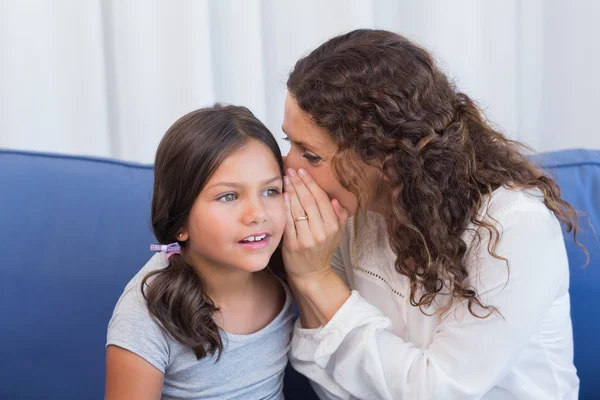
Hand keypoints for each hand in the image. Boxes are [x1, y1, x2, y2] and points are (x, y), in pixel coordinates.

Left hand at [282, 168, 348, 283]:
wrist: (311, 274)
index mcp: (333, 227)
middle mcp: (321, 232)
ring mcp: (306, 238)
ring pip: (298, 208)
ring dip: (291, 190)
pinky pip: (288, 221)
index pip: (321, 199)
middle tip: (291, 170)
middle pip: (308, 200)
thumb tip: (336, 201)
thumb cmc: (323, 251)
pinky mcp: (293, 243)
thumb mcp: (338, 235)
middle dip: (299, 182)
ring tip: (286, 179)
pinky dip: (285, 206)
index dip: (311, 183)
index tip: (302, 171)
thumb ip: (340, 217)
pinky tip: (283, 195)